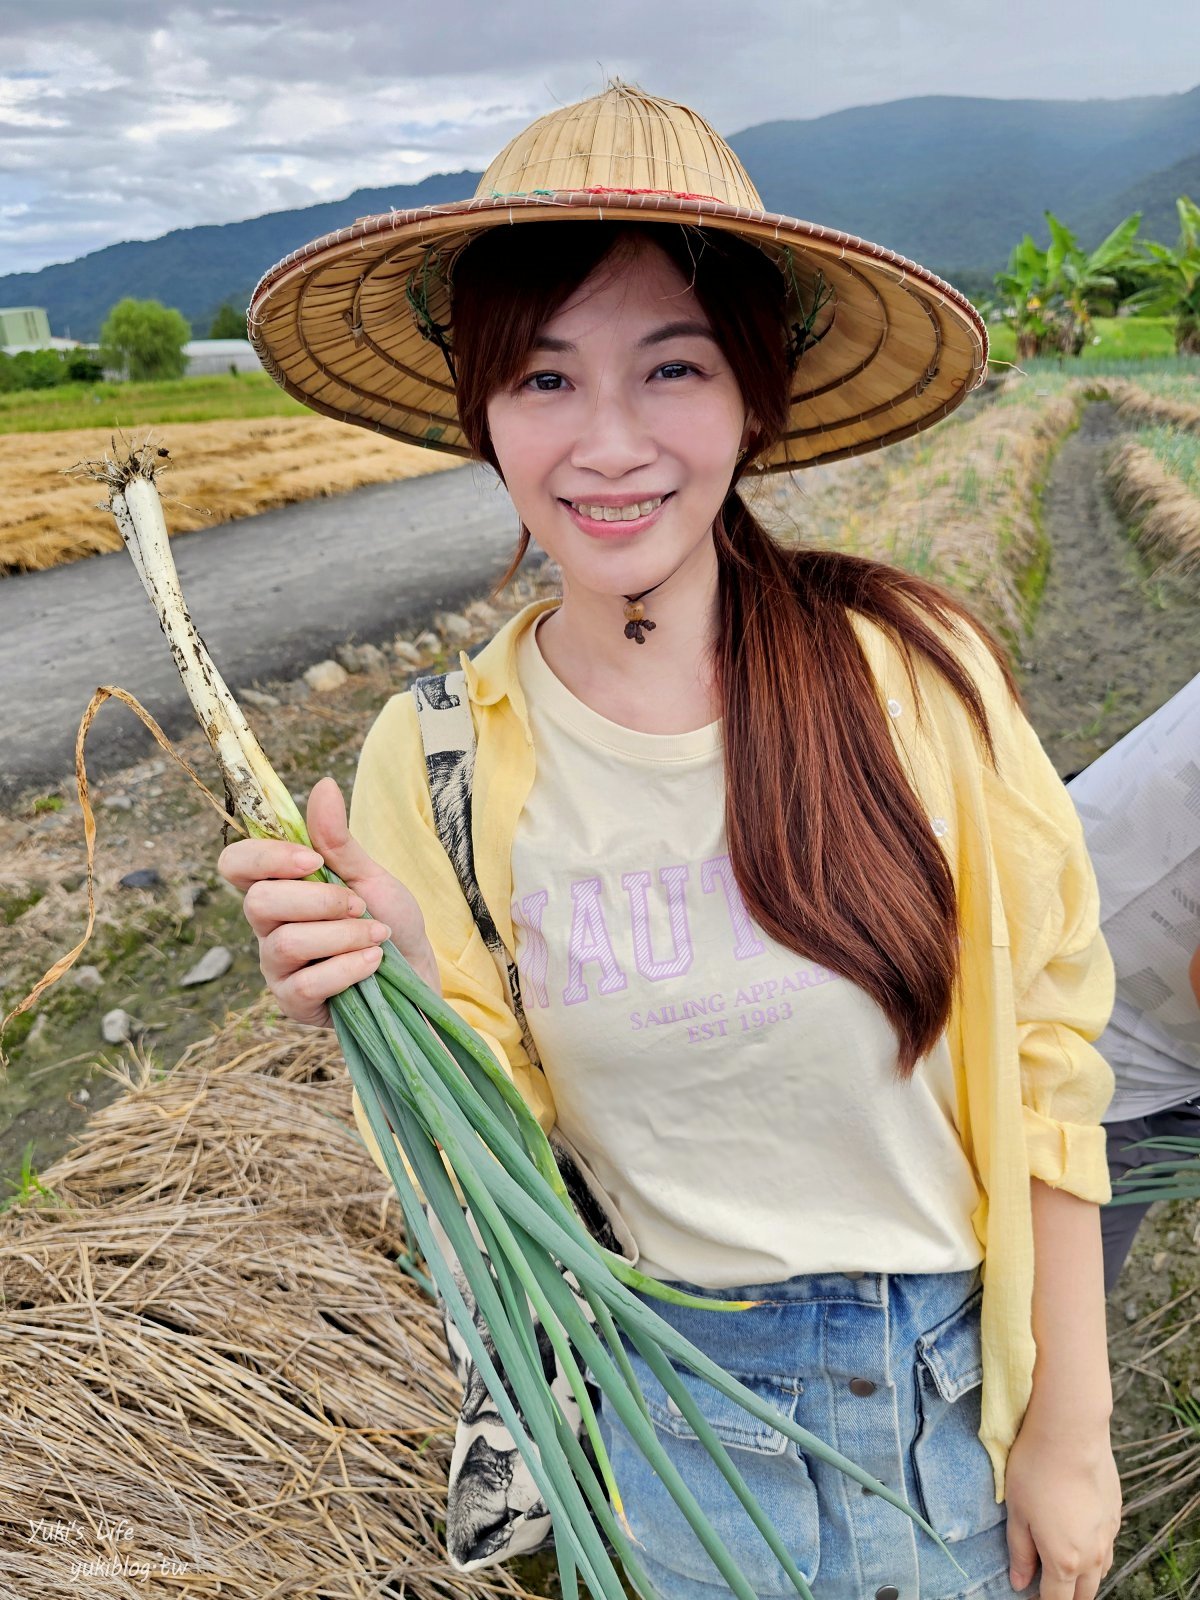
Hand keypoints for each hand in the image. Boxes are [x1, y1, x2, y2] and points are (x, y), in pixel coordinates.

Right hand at [217, 775, 442, 1026]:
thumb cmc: (388, 920)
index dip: (265, 858)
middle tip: (360, 903)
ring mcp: (276, 968)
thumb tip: (322, 784)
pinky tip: (374, 962)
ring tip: (377, 936)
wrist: (419, 972)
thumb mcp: (368, 874)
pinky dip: (348, 967)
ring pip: (286, 943)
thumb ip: (337, 840)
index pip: (235, 865)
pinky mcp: (294, 1004)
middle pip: (258, 903)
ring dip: (343, 935)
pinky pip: (306, 984)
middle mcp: (267, 928)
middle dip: (319, 900)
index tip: (313, 860)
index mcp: (278, 888)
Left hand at [1003, 1405, 1120, 1598]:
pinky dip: (1094, 1553)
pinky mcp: (1115, 1515)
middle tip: (1044, 1584)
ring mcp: (1108, 1535)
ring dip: (1083, 1577)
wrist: (1070, 1432)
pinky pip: (1107, 1547)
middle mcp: (1093, 1556)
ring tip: (1061, 1563)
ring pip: (1100, 1573)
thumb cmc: (1035, 1469)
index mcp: (1064, 1561)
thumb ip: (1020, 1552)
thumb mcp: (1017, 1512)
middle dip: (1065, 1596)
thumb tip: (1020, 1583)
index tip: (1029, 1595)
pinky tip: (1078, 1535)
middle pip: (1084, 1595)